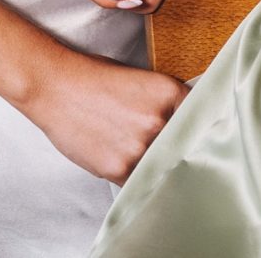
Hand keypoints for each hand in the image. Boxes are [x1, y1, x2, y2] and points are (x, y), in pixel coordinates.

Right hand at [26, 47, 188, 184]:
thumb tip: (185, 129)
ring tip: (132, 151)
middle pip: (185, 148)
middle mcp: (160, 120)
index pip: (203, 120)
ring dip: (153, 165)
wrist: (57, 87)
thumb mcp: (141, 81)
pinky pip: (138, 181)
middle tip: (163, 150)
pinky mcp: (120, 168)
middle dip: (176, 151)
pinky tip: (119, 158)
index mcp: (170, 93)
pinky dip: (132, 176)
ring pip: (161, 168)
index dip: (201, 132)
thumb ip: (166, 105)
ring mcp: (140, 147)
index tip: (200, 140)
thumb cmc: (95, 79)